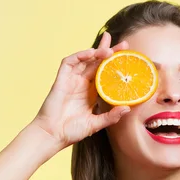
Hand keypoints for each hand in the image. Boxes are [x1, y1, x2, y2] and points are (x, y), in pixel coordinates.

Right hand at [31, 32, 129, 149]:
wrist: (52, 135)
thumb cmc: (71, 131)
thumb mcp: (95, 124)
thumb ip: (111, 116)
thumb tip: (128, 108)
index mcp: (91, 92)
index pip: (105, 73)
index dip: (114, 64)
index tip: (128, 57)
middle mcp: (82, 83)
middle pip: (97, 62)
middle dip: (109, 52)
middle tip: (124, 45)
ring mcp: (71, 80)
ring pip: (85, 60)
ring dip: (97, 52)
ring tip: (109, 50)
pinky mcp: (61, 79)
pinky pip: (69, 63)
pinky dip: (80, 56)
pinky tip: (91, 54)